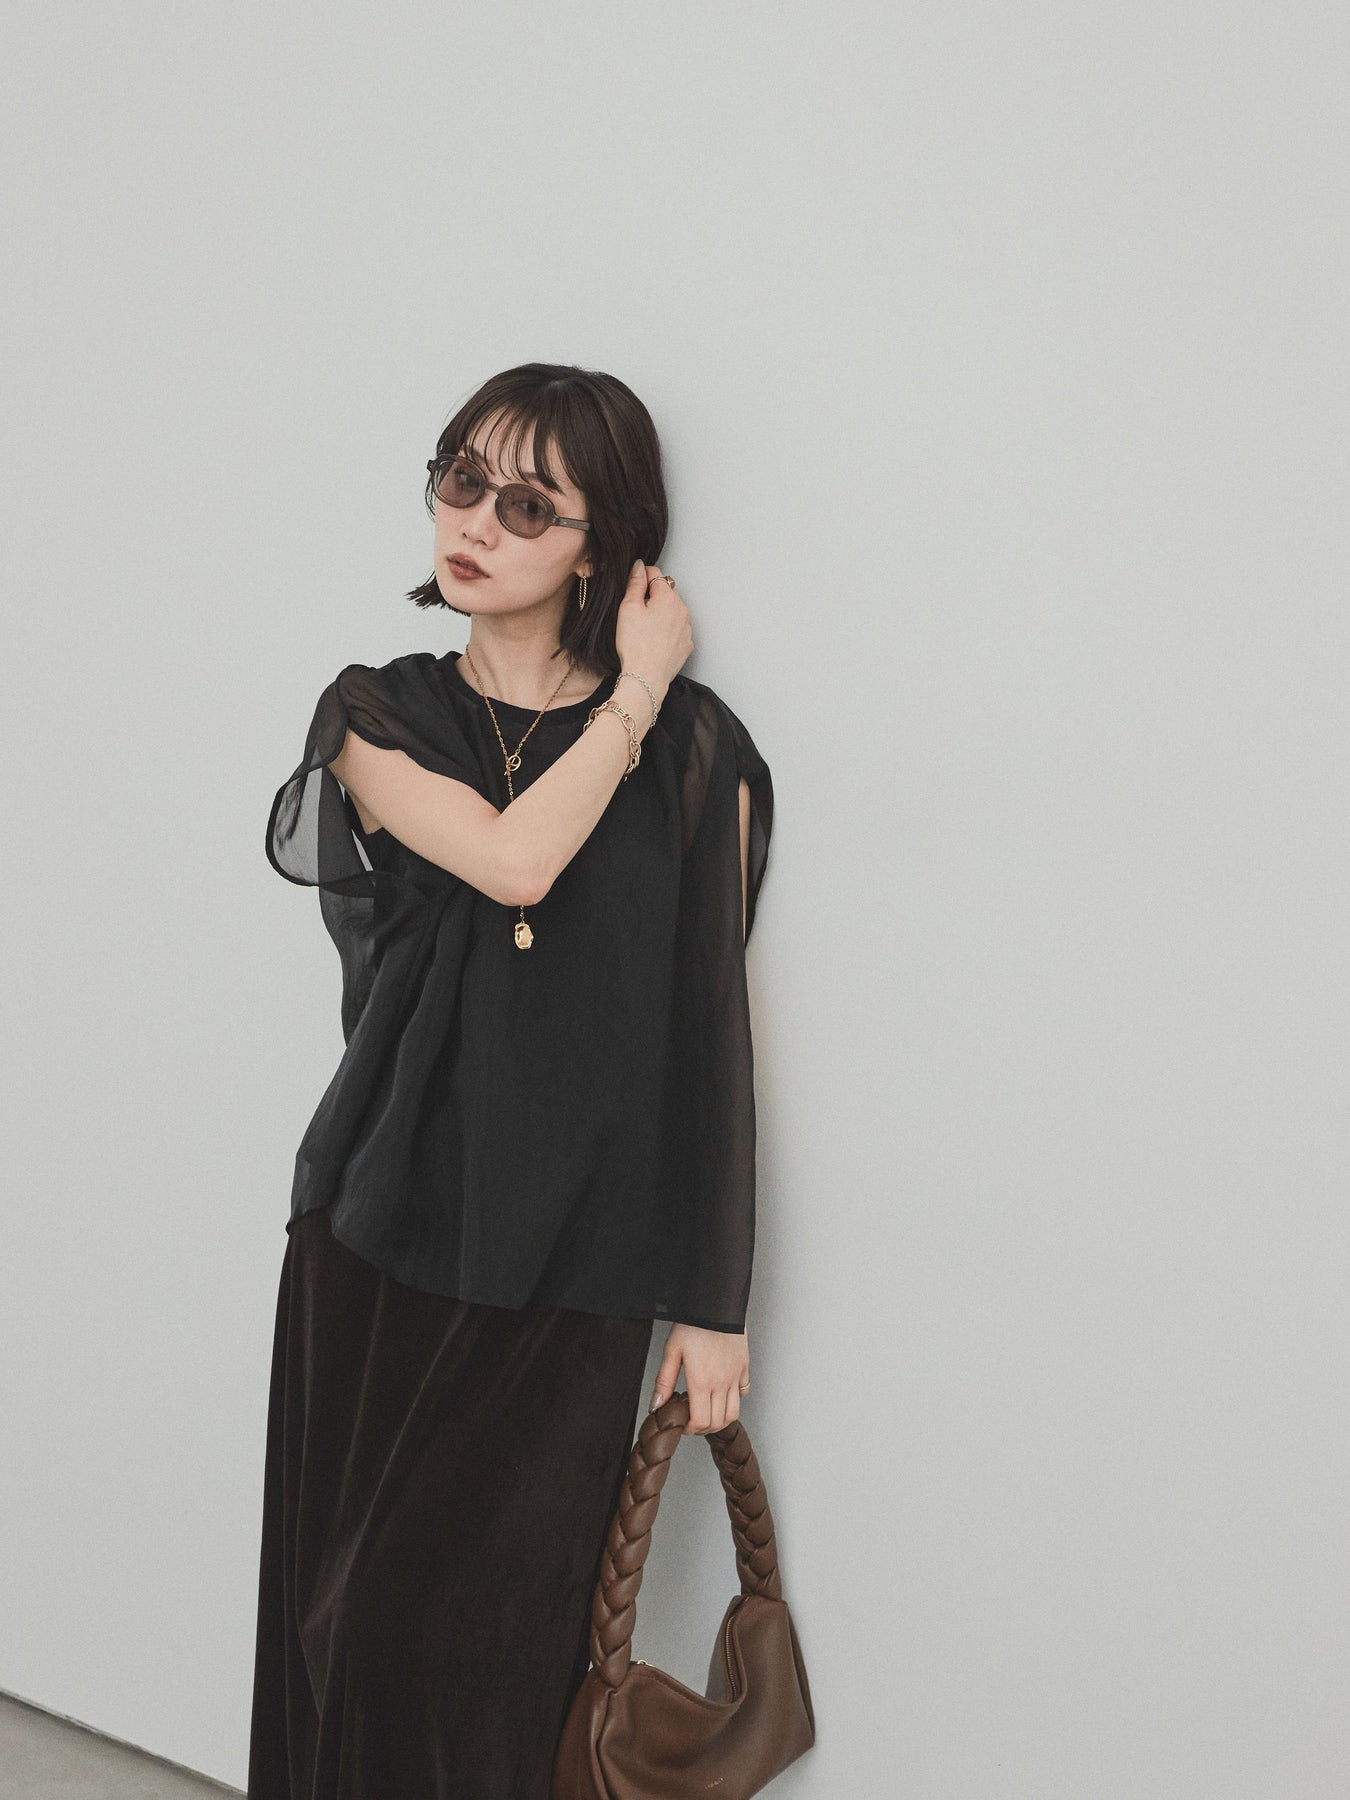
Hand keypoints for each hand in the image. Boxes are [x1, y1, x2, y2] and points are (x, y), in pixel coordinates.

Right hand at [614, 561, 692, 701]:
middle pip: (666, 592)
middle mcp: (682, 610)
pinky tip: (653, 640)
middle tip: (635, 612)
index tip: (632, 585)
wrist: (647, 677)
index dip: (641, 576)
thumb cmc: (636, 645)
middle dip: (652, 596)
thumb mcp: (628, 608)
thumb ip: (635, 584)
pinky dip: (666, 630)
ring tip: (644, 629)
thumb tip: (639, 567)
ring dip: (660, 613)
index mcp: (668, 598)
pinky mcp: (686, 644)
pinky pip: (676, 629)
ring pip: (672, 611)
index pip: (656, 573)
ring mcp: (687, 629)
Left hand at [649, 1322, 749, 1434]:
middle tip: (692, 1419)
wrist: (717, 1303)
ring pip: (733, 1412)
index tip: (683, 1424)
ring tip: (707, 1411)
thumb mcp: (672, 1350)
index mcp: (701, 1381)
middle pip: (717, 1422)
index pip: (701, 1421)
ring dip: (720, 1419)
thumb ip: (664, 1381)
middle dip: (703, 1428)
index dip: (691, 1429)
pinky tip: (722, 1392)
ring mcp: (735, 1376)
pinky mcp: (744, 1367)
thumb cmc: (694, 1323)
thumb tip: (656, 1405)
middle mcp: (721, 1382)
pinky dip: (734, 1400)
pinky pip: (743, 1392)